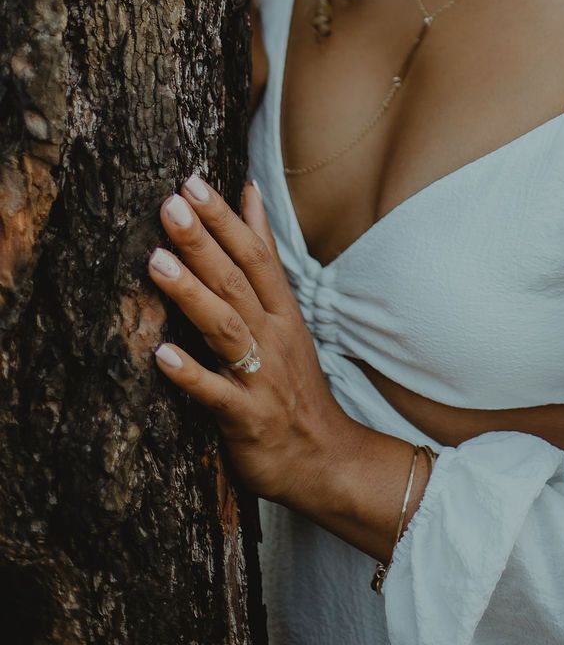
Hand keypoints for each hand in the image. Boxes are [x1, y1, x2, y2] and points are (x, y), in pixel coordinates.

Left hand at [146, 171, 359, 511]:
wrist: (325, 460)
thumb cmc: (295, 382)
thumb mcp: (285, 312)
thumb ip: (265, 253)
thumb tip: (249, 192)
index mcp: (281, 310)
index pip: (255, 254)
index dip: (224, 219)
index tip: (192, 184)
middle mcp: (274, 337)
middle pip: (237, 282)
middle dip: (203, 241)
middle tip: (170, 204)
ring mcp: (262, 378)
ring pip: (225, 328)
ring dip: (191, 294)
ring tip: (156, 263)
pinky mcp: (247, 420)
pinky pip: (217, 395)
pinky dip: (191, 375)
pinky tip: (161, 358)